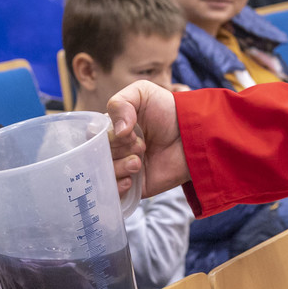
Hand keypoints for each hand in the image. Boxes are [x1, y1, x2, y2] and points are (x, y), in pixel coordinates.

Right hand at [107, 80, 186, 198]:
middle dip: (117, 150)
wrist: (194, 135)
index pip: (93, 138)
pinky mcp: (134, 187)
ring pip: (103, 175)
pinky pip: (113, 194)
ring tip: (139, 162)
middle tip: (140, 145)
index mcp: (111, 129)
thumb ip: (120, 104)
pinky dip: (117, 187)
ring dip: (120, 167)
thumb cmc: (168, 110)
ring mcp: (123, 168)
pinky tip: (132, 178)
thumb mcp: (142, 93)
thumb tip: (116, 131)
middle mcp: (115, 150)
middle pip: (97, 157)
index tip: (125, 133)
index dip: (105, 137)